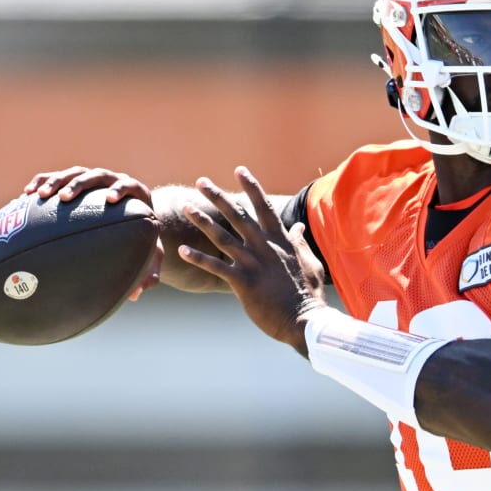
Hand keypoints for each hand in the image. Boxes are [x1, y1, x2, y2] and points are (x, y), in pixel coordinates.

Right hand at [24, 166, 162, 299]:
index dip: (119, 189)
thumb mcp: (149, 253)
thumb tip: (138, 294)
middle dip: (79, 184)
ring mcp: (92, 180)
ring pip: (73, 173)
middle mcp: (113, 182)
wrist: (129, 219)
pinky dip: (41, 182)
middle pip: (96, 175)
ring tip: (40, 195)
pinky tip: (26, 195)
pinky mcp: (74, 181)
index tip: (109, 200)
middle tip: (65, 198)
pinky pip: (55, 177)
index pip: (129, 185)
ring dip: (56, 181)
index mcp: (136, 193)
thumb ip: (148, 270)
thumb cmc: (140, 239)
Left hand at [177, 166, 326, 350]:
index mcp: (281, 240)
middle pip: (237, 215)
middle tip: (201, 181)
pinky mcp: (243, 283)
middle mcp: (264, 247)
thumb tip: (297, 226)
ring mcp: (253, 264)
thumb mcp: (309, 262)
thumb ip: (299, 242)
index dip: (251, 187)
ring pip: (222, 236)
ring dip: (202, 220)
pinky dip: (198, 258)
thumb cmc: (309, 293)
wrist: (304, 320)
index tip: (239, 170)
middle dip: (218, 196)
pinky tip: (181, 250)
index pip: (263, 206)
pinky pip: (216, 266)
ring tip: (185, 207)